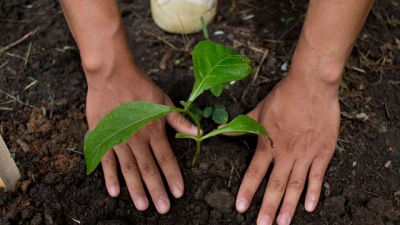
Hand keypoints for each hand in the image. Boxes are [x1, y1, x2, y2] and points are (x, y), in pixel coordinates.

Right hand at [85, 64, 197, 213]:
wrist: (112, 74)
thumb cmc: (140, 86)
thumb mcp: (163, 100)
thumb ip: (178, 120)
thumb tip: (198, 132)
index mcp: (154, 129)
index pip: (166, 158)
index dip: (173, 177)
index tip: (178, 193)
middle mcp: (137, 138)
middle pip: (149, 169)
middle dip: (157, 190)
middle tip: (162, 208)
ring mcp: (119, 139)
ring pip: (129, 169)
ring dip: (136, 189)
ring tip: (143, 206)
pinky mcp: (103, 137)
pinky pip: (106, 160)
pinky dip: (110, 176)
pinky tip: (115, 191)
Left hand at [235, 73, 339, 223]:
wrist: (312, 84)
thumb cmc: (284, 95)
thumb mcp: (259, 109)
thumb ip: (243, 125)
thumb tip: (223, 131)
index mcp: (268, 143)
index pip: (255, 172)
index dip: (248, 191)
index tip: (242, 208)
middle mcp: (286, 152)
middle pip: (276, 185)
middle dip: (268, 207)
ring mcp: (306, 153)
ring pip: (296, 185)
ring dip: (289, 206)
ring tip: (282, 223)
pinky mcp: (323, 151)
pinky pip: (318, 176)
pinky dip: (314, 192)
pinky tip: (309, 207)